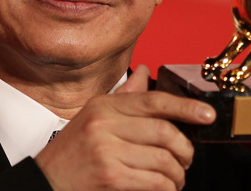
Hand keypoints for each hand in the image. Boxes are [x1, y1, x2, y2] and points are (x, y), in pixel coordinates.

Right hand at [35, 65, 215, 190]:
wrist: (43, 183)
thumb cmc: (71, 154)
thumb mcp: (93, 119)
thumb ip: (123, 98)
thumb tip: (144, 71)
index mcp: (103, 106)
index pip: (153, 100)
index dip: (186, 107)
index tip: (208, 114)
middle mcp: (104, 124)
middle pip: (164, 132)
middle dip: (185, 150)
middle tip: (187, 160)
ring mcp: (106, 151)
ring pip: (163, 160)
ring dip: (177, 174)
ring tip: (176, 179)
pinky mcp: (109, 177)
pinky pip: (154, 182)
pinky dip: (166, 189)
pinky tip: (165, 190)